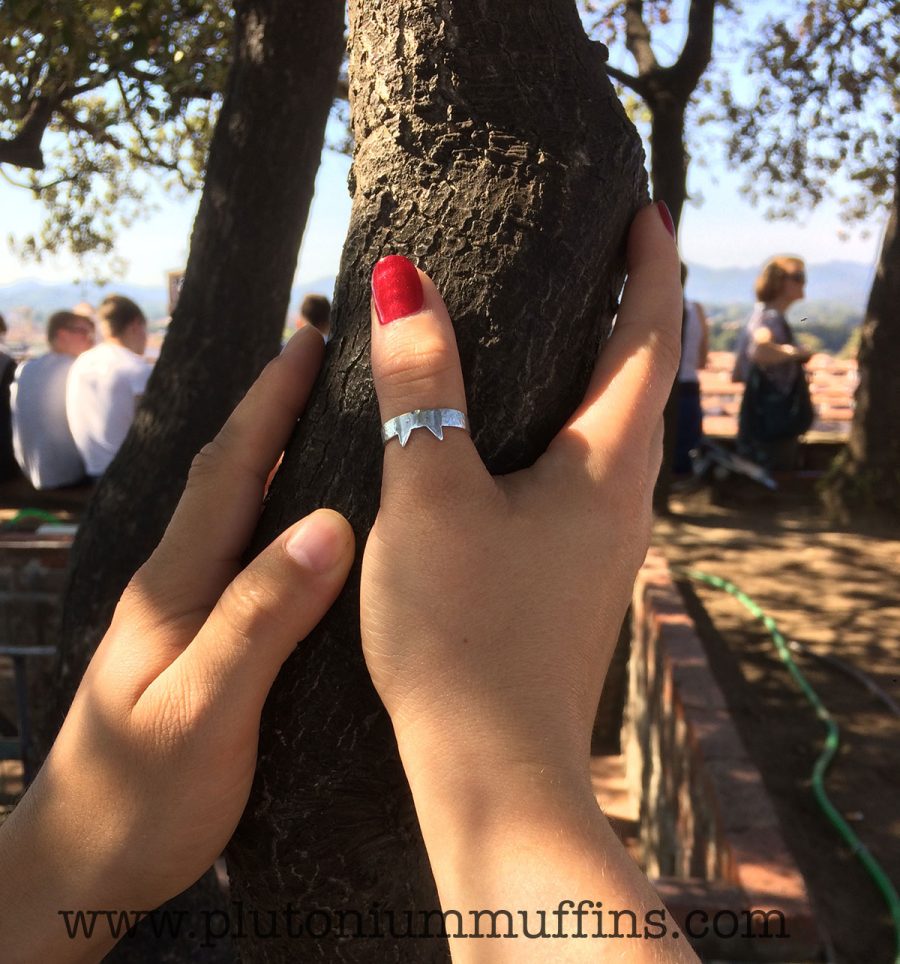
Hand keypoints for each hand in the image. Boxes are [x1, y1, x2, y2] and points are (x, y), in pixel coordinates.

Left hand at [0, 326, 354, 961]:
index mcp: (176, 584)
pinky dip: (273, 515)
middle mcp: (176, 584)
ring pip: (233, 512)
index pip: (229, 470)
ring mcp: (181, 613)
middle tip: (324, 362)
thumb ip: (262, 617)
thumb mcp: (205, 710)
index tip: (310, 339)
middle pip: (228, 475)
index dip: (270, 400)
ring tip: (325, 421)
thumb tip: (331, 524)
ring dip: (272, 455)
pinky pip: (241, 555)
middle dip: (273, 409)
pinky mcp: (194, 642)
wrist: (75, 868)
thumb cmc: (138, 799)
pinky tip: (302, 526)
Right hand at [361, 203, 694, 959]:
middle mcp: (623, 505)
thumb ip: (421, 386)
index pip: (647, 341)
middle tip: (607, 265)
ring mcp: (602, 548)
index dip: (648, 270)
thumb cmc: (462, 634)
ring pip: (615, 439)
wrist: (492, 772)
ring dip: (601, 379)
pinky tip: (522, 448)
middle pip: (644, 387)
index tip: (647, 211)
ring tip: (566, 341)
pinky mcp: (570, 581)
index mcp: (607, 469)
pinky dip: (566, 436)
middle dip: (635, 318)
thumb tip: (403, 281)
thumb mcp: (430, 493)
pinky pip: (583, 484)